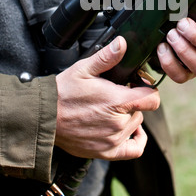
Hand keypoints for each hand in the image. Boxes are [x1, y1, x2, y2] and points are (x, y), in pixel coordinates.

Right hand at [55, 36, 159, 160]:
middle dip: (132, 101)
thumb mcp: (84, 69)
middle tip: (115, 95)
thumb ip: (106, 57)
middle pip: (141, 110)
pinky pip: (134, 149)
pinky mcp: (106, 152)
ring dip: (129, 117)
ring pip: (136, 125)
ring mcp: (113, 139)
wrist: (44, 117)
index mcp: (117, 101)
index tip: (137, 85)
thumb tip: (122, 43)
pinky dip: (136, 139)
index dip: (147, 89)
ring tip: (112, 110)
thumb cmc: (62, 93)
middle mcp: (118, 123)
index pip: (152, 99)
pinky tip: (128, 130)